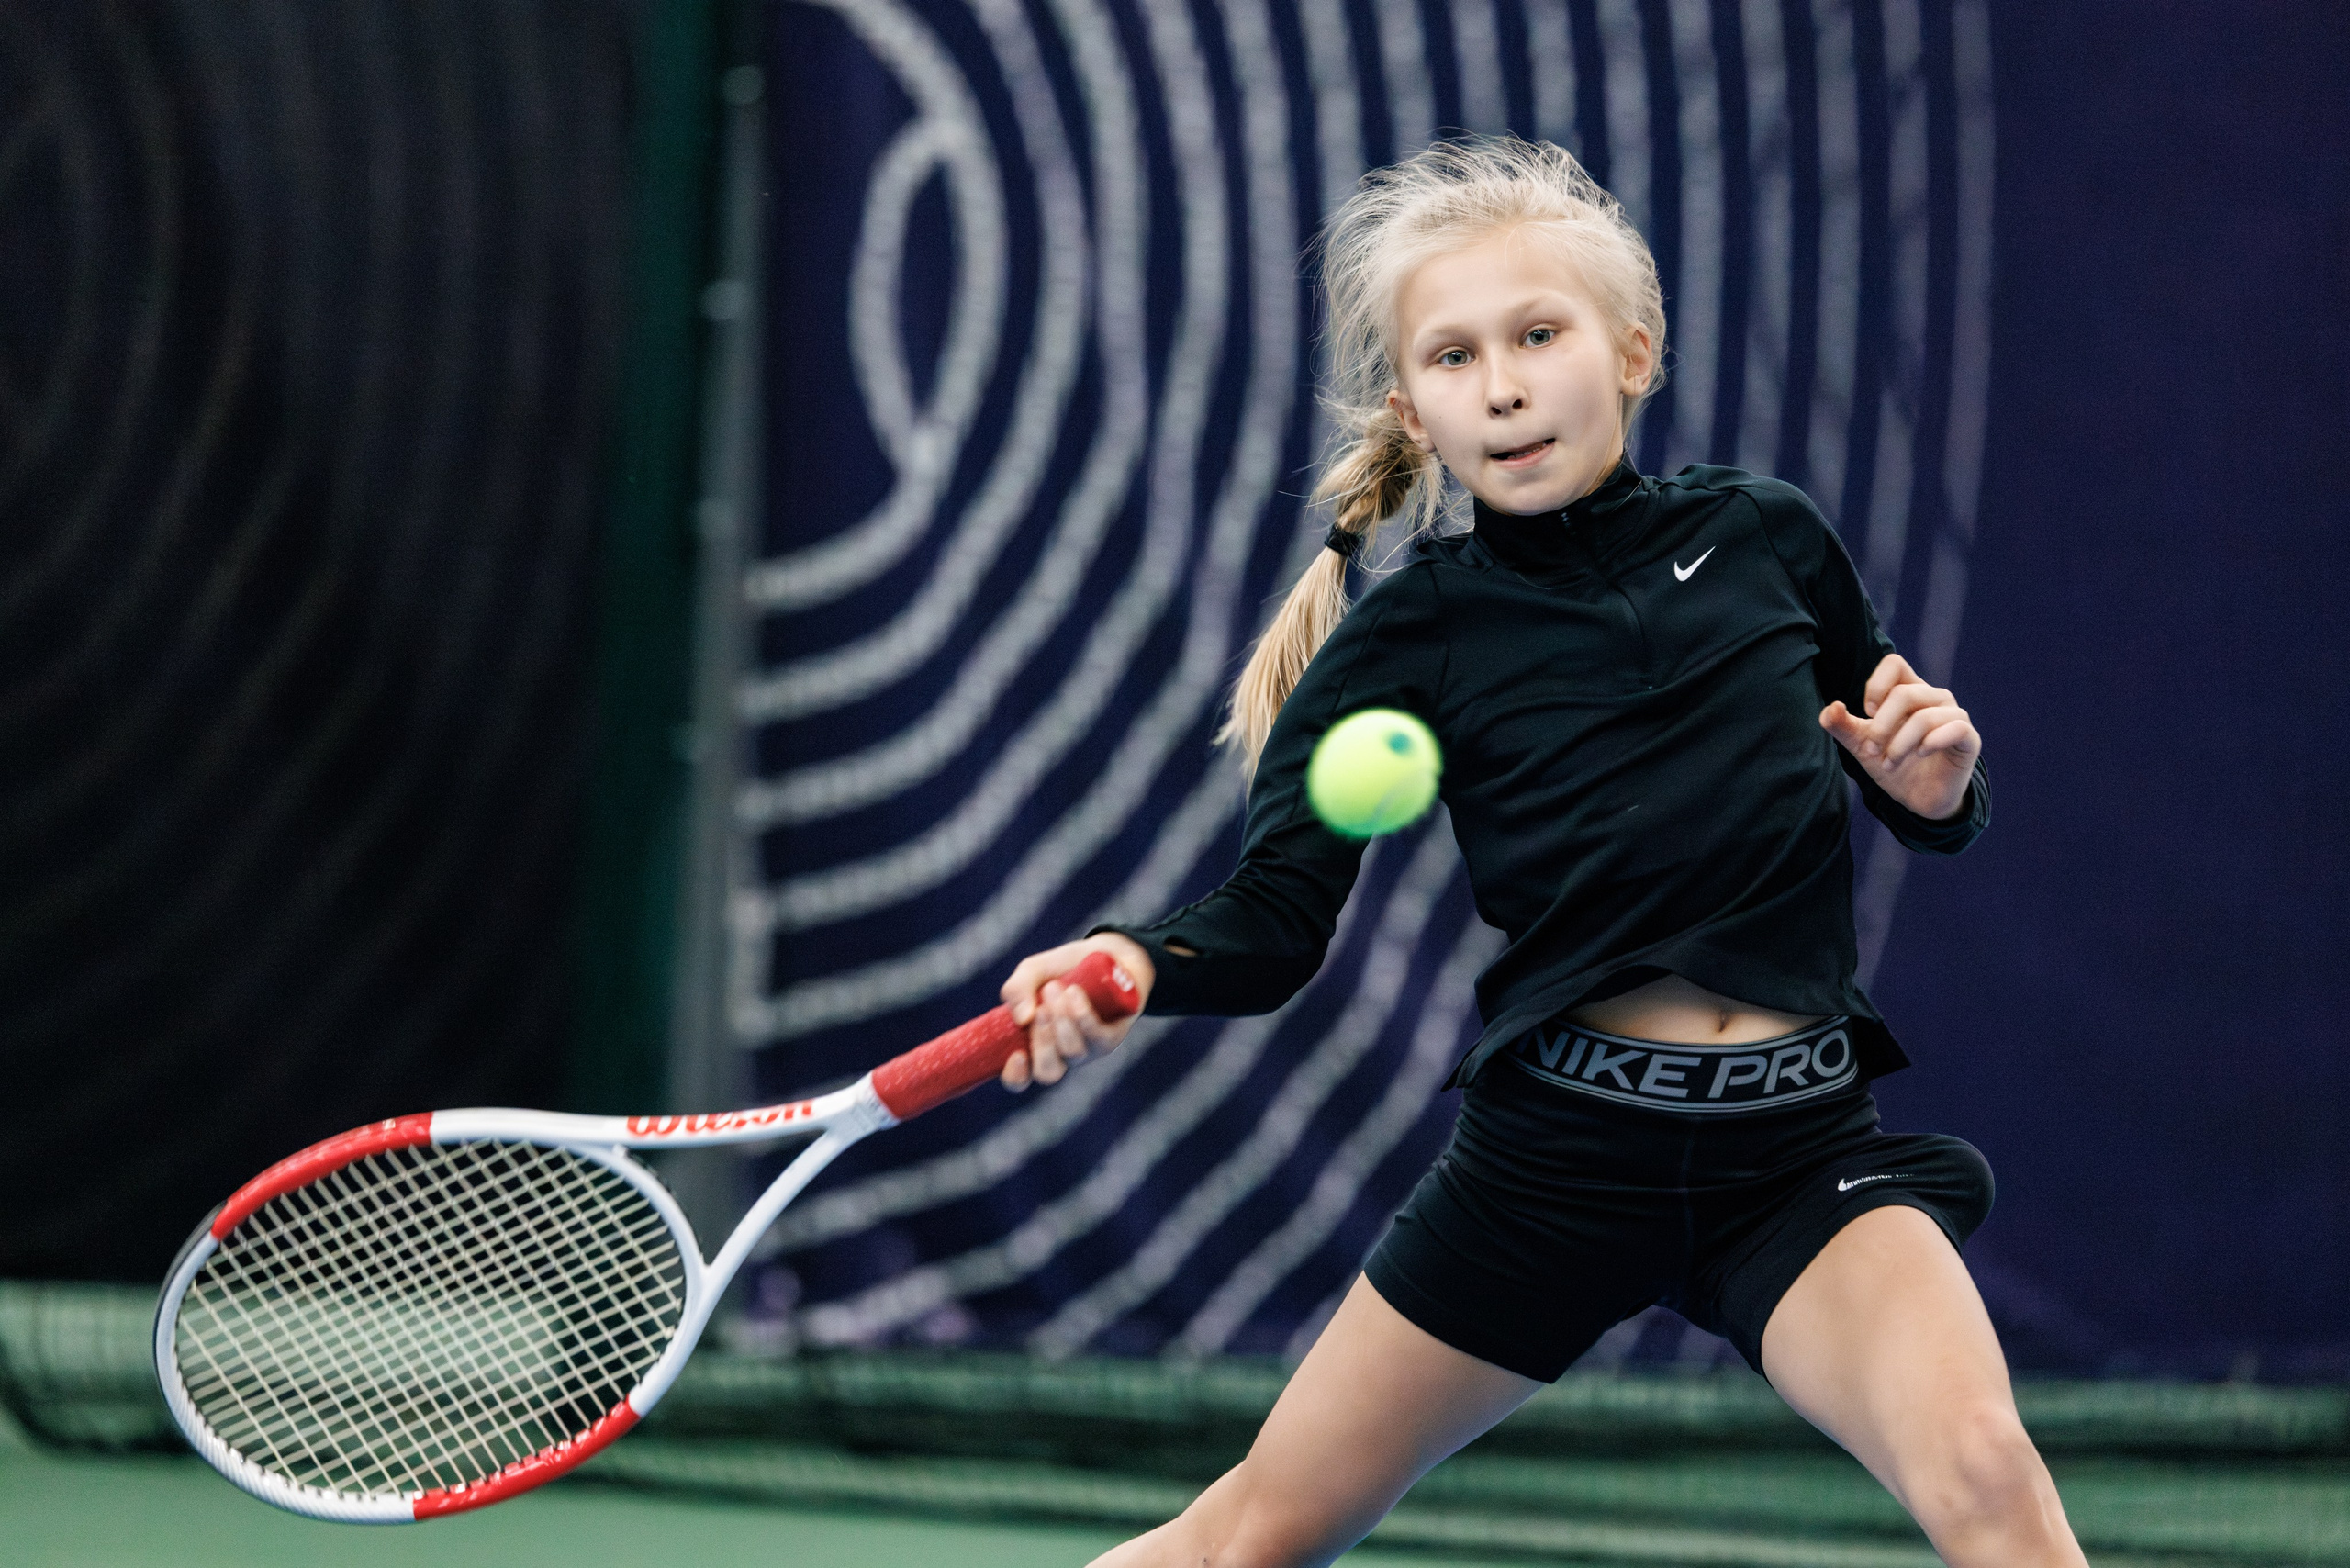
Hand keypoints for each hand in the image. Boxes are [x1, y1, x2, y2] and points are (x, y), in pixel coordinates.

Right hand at [998, 934, 1155, 1090]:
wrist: (1106, 953)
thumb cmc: (1064, 968)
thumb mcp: (1032, 972)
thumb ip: (1016, 989)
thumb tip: (1022, 1019)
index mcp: (1036, 1045)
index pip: (1020, 1080)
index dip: (1016, 1077)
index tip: (1017, 1055)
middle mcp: (1061, 1054)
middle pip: (1047, 1072)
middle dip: (1041, 1040)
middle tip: (1041, 1007)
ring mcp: (1088, 1049)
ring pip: (1072, 1052)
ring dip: (1061, 1020)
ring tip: (1058, 988)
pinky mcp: (1112, 1037)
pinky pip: (1097, 1037)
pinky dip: (1082, 1016)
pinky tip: (1075, 994)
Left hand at [1819, 654, 1979, 820]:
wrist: (1920, 799)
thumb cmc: (1893, 764)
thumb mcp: (1862, 746)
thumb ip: (1843, 727)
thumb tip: (1829, 709)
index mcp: (1909, 690)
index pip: (1894, 663)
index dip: (1876, 686)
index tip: (1867, 714)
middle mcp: (1934, 698)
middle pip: (1904, 693)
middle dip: (1881, 726)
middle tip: (1870, 751)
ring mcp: (1954, 716)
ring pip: (1925, 716)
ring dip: (1899, 745)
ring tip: (1888, 764)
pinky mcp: (1969, 739)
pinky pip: (1956, 728)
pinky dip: (1931, 742)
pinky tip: (1919, 755)